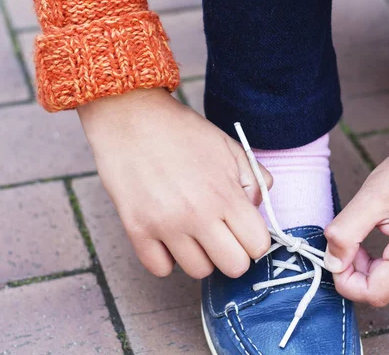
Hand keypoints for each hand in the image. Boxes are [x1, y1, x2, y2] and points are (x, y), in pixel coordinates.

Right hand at [77, 88, 271, 278]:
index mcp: (225, 193)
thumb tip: (257, 208)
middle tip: (221, 235)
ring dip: (200, 256)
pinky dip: (166, 258)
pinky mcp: (136, 229)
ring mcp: (165, 225)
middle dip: (233, 254)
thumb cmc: (182, 131)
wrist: (131, 116)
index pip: (258, 245)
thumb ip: (254, 178)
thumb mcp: (229, 147)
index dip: (255, 240)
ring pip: (198, 272)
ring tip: (193, 232)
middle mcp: (197, 215)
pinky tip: (168, 236)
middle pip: (234, 268)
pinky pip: (160, 269)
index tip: (244, 230)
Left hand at [324, 126, 388, 306]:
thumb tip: (331, 263)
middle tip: (351, 238)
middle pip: (383, 290)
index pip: (373, 294)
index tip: (336, 255)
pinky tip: (387, 235)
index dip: (346, 280)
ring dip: (373, 266)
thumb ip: (344, 234)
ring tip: (372, 230)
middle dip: (358, 270)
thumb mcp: (370, 198)